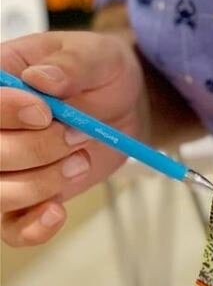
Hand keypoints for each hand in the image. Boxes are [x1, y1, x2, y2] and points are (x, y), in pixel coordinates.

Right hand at [0, 31, 144, 245]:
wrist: (126, 108)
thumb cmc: (103, 75)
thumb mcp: (96, 57)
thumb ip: (71, 64)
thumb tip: (42, 79)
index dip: (4, 113)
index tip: (45, 112)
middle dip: (36, 149)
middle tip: (78, 134)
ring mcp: (7, 166)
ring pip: (0, 193)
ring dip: (44, 182)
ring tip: (79, 160)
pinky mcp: (29, 196)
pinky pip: (13, 229)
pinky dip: (34, 227)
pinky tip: (58, 211)